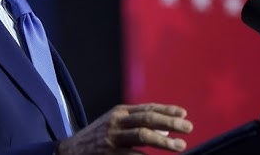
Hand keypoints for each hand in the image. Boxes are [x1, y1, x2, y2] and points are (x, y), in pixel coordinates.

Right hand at [56, 103, 193, 154]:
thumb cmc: (99, 138)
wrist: (71, 151)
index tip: (184, 114)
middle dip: (171, 123)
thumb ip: (137, 124)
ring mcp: (112, 138)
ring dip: (164, 141)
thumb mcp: (116, 125)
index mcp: (120, 112)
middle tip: (188, 128)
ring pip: (143, 136)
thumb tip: (166, 127)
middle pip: (148, 119)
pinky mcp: (109, 153)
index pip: (148, 108)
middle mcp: (116, 121)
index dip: (167, 110)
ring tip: (180, 146)